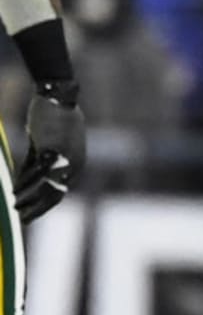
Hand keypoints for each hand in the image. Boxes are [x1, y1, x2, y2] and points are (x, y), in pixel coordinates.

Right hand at [14, 79, 85, 222]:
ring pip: (46, 187)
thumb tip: (25, 178)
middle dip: (39, 208)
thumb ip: (38, 160)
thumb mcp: (46, 143)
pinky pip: (37, 173)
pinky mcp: (53, 150)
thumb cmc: (53, 116)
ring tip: (16, 208)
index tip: (31, 211)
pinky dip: (25, 183)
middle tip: (24, 219)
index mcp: (76, 164)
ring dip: (29, 199)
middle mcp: (74, 165)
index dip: (44, 203)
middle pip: (56, 195)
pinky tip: (15, 191)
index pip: (60, 191)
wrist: (58, 96)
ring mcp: (65, 159)